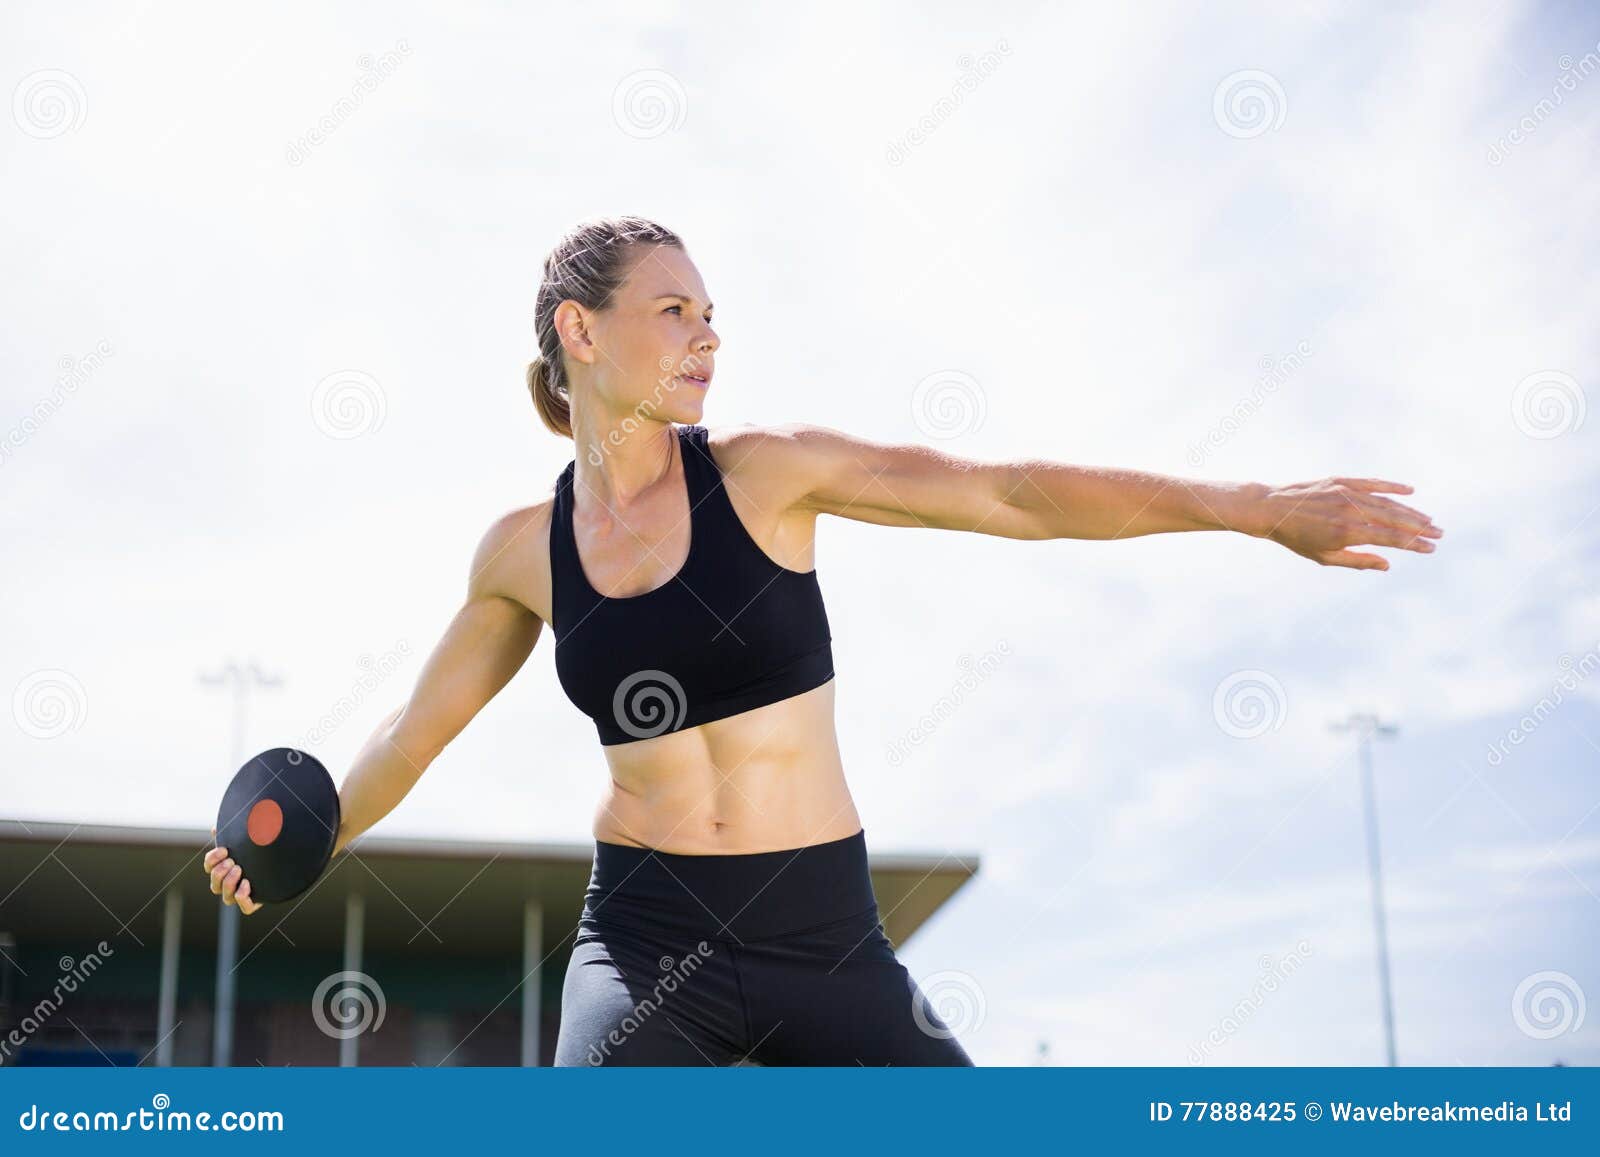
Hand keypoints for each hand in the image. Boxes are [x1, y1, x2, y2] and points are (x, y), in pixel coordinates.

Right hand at [204, 826, 262, 914]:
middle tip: (232, 862)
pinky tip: (247, 883)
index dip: (212, 860)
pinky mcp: (255, 903)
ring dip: (228, 883)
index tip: (224, 850)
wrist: (287, 860)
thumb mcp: (248, 839)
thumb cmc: (263, 849)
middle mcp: (231, 885)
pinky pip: (245, 908)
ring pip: (226, 898)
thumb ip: (232, 833)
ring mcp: (242, 895)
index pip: (209, 867)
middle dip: (220, 872)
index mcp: (226, 869)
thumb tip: (215, 828)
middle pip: (214, 885)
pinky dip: (242, 897)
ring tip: (239, 869)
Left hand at [1259, 476, 1441, 569]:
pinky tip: (1410, 490)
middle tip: (1440, 534)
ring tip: (1429, 520)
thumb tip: (1388, 564)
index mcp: (1347, 533)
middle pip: (1395, 520)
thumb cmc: (1296, 538)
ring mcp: (1347, 493)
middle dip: (1420, 528)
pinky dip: (1392, 486)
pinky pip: (1373, 483)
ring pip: (1387, 502)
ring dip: (1411, 511)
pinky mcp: (1341, 480)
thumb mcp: (1324, 557)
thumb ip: (1358, 561)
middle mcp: (1350, 511)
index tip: (1431, 549)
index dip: (1413, 544)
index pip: (1391, 539)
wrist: (1271, 509)